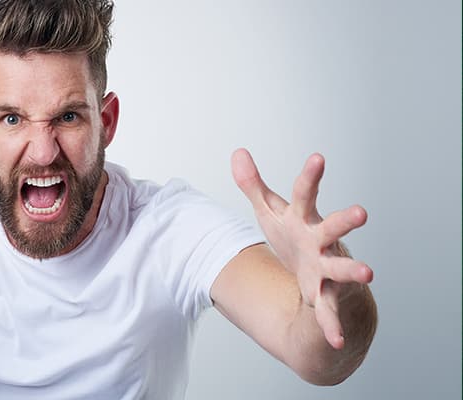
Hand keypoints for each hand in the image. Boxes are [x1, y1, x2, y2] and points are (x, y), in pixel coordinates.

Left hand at [231, 148, 372, 348]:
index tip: (318, 157)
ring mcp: (327, 270)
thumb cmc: (294, 239)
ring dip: (354, 271)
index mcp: (304, 220)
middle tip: (361, 213)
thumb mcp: (271, 212)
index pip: (305, 195)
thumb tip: (237, 153)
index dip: (311, 177)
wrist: (316, 279)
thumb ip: (253, 185)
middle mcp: (321, 242)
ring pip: (341, 270)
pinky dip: (331, 327)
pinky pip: (328, 313)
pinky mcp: (326, 296)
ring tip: (369, 273)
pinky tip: (336, 340)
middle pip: (333, 229)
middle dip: (345, 221)